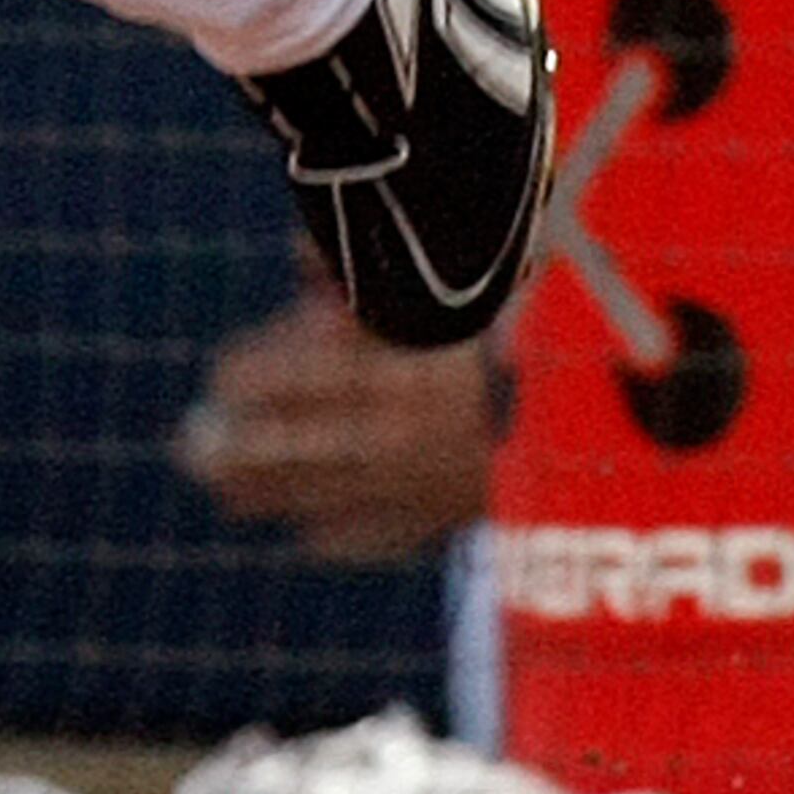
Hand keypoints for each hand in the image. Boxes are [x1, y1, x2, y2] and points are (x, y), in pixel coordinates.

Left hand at [174, 274, 501, 562]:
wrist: (602, 400)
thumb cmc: (514, 322)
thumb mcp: (437, 281)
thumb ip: (362, 275)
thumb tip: (301, 258)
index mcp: (388, 364)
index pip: (285, 380)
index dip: (245, 377)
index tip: (221, 374)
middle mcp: (395, 431)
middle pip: (287, 447)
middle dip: (233, 447)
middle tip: (191, 445)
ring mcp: (419, 484)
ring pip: (319, 498)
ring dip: (263, 494)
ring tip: (222, 488)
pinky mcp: (448, 518)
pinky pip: (375, 536)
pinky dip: (335, 532)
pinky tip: (305, 529)